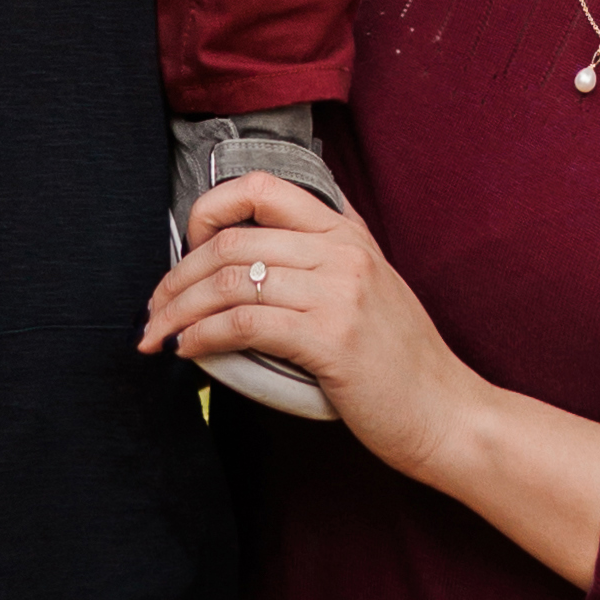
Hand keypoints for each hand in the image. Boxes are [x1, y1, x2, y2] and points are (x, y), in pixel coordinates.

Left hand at [139, 175, 462, 469]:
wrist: (446, 412)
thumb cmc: (400, 362)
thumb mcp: (371, 289)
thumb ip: (322, 262)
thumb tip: (245, 259)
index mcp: (348, 233)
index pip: (263, 187)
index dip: (210, 209)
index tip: (185, 247)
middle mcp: (343, 253)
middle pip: (232, 240)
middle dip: (177, 276)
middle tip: (154, 309)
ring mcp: (339, 293)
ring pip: (229, 282)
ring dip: (179, 311)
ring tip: (158, 334)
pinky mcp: (330, 339)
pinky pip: (242, 323)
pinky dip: (202, 336)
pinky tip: (188, 351)